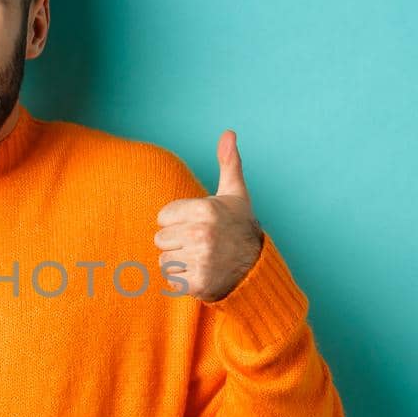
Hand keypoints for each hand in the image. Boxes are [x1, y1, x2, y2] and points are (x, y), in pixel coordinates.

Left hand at [153, 130, 263, 302]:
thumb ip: (228, 163)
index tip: (198, 224)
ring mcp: (200, 260)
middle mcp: (202, 234)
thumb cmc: (239, 227)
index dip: (177, 221)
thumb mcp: (235, 194)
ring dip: (179, 261)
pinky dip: (183, 280)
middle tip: (200, 243)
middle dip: (177, 241)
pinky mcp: (197, 284)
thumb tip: (229, 132)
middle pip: (160, 239)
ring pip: (164, 260)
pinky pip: (171, 279)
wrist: (256, 268)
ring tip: (200, 258)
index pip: (162, 217)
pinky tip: (201, 273)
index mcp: (205, 210)